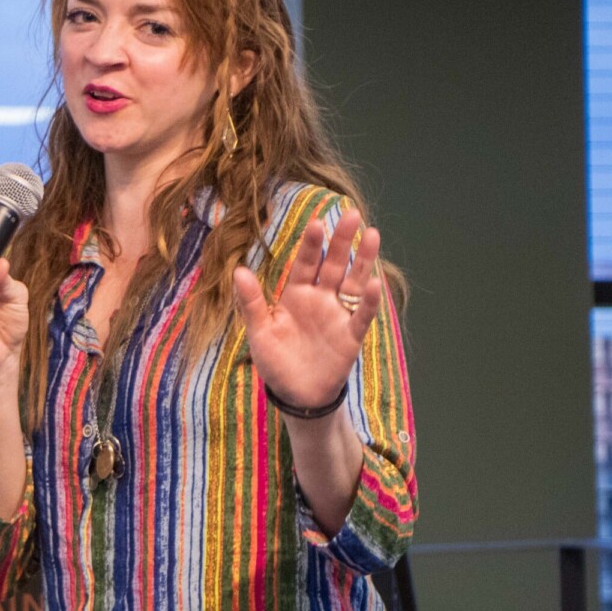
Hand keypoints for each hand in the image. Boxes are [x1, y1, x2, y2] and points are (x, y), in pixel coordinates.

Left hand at [231, 208, 383, 411]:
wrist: (296, 395)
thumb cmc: (276, 361)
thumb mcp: (259, 332)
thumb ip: (251, 302)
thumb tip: (237, 270)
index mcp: (295, 295)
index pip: (305, 264)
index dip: (311, 245)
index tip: (317, 223)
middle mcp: (319, 299)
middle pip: (333, 265)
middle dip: (342, 241)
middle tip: (351, 214)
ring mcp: (337, 315)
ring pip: (352, 281)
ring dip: (363, 260)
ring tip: (373, 234)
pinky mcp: (350, 335)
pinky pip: (361, 315)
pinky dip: (367, 301)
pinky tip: (373, 283)